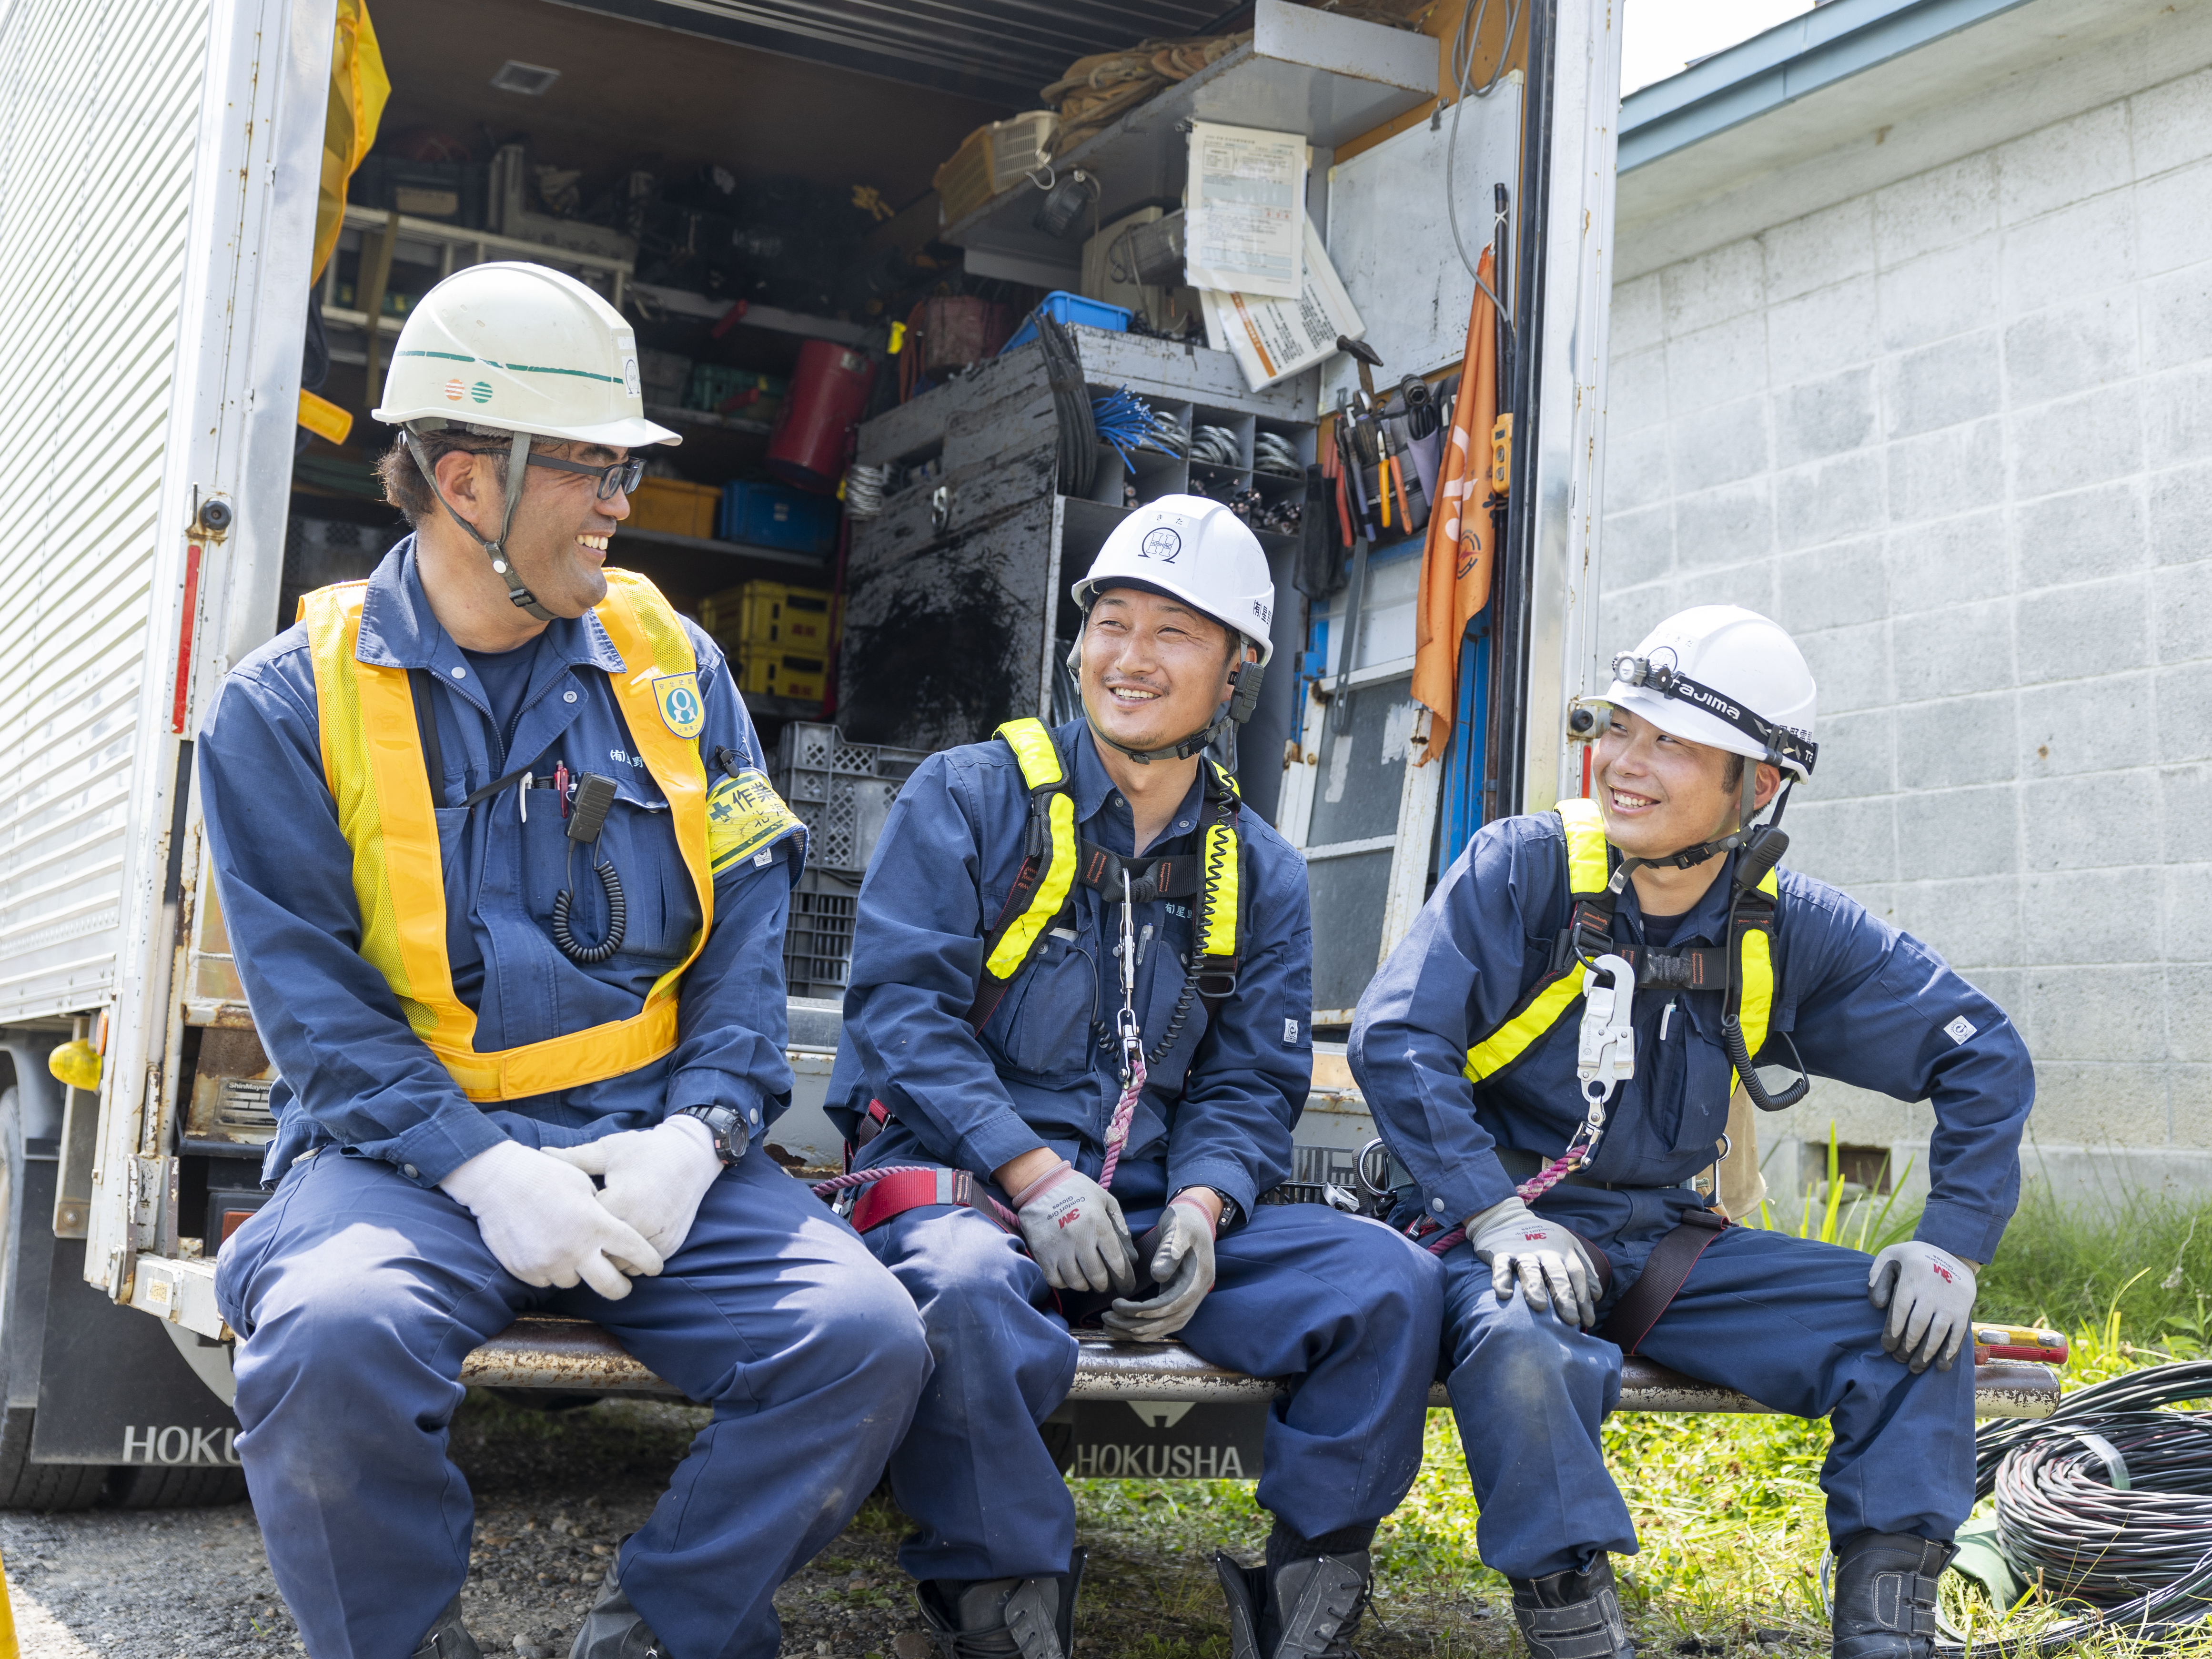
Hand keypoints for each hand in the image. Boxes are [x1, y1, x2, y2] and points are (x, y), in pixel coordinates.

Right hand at [439, 1140, 660, 1298]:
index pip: (634, 1251)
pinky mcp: (526, 1271)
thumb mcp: (582, 1183)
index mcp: (596, 1224)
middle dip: (622, 1288)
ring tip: (570, 1251)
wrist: (497, 1181)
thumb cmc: (543, 1174)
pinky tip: (545, 1250)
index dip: (650, 1262)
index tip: (656, 1268)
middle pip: (610, 1286)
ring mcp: (549, 1263)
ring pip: (574, 1282)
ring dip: (577, 1271)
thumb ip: (601, 1209)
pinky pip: (547, 1281)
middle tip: (623, 1284)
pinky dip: (551, 1271)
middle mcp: (575, 1249)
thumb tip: (612, 1229)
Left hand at [544, 1117, 722, 1266]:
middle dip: (586, 1247)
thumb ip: (574, 1158)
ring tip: (597, 1242)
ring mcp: (658, 1238)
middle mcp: (642, 1223)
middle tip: (573, 1236)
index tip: (562, 1218)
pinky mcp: (670, 1245)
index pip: (584, 1228)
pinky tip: (618, 1245)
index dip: (570, 1224)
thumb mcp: (609, 1150)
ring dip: (607, 1258)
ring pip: (620, 1265)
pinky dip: (627, 1261)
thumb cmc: (646, 1150)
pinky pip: (641, 1267)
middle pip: (600, 1252)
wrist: (692, 1155)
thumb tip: (541, 1153)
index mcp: (622, 1200)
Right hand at [1011, 1158, 1139, 1294]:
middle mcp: (1080, 1239)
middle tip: (1104, 1284)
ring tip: (1087, 1281)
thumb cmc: (1077, 1190)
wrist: (1040, 1183)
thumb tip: (1132, 1255)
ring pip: (1076, 1282)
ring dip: (1084, 1285)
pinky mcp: (1042, 1254)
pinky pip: (1055, 1280)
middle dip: (1104, 1285)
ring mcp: (1059, 1248)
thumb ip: (1120, 1225)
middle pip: (1097, 1276)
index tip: (1124, 1282)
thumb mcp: (1105, 1199)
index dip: (1123, 1276)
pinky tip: (1068, 1277)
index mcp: (1098, 1224)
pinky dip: (1064, 1283)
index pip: (1116, 1261)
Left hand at [1105, 1194, 1216, 1339]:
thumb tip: (1159, 1276)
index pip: (1171, 1305)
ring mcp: (1190, 1299)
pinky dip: (1144, 1327)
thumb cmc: (1184, 1221)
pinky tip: (1124, 1326)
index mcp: (1199, 1278)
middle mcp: (1197, 1294)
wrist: (1194, 1219)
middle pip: (1166, 1321)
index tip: (1118, 1305)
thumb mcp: (1179, 1229)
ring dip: (1137, 1330)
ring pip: (1164, 1326)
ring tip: (1110, 1325)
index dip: (1144, 1310)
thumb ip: (1171, 1251)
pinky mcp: (1179, 1299)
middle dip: (1135, 1324)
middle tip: (1106, 1319)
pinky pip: (1163, 1322)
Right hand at [1469, 1195, 1599, 1327]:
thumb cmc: (1544, 1238)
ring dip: (1535, 1287)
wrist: (1508, 1216)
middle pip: (1557, 1274)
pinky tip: (1504, 1294)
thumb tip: (1597, 1295)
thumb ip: (1584, 1268)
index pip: (1576, 1274)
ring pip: (1530, 1269)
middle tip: (1571, 1320)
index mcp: (1563, 1250)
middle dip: (1565, 1296)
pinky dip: (1501, 1278)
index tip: (1588, 1320)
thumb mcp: (1569, 1245)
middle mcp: (1545, 1250)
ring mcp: (1522, 1251)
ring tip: (1540, 1307)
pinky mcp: (1500, 1251)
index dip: (1583, 1296)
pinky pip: (1500, 1265)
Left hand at [1868, 1241, 1979, 1371]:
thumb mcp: (1890, 1256)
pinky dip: (1950, 1352)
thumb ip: (1877, 1277)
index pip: (1900, 1311)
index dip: (1893, 1332)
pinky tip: (1941, 1366)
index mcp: (1912, 1278)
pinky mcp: (1963, 1310)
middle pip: (1918, 1325)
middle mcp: (1932, 1291)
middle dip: (1907, 1347)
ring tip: (1915, 1368)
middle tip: (1898, 1360)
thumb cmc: (1913, 1260)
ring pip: (1937, 1333)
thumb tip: (1877, 1305)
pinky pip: (1957, 1335)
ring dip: (1926, 1354)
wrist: (1951, 1253)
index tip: (1887, 1347)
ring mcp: (1950, 1302)